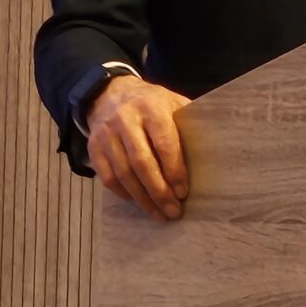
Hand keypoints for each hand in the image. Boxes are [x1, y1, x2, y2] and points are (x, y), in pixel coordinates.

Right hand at [86, 75, 190, 219]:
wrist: (109, 92)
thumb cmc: (150, 103)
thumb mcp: (172, 103)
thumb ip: (187, 123)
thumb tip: (212, 152)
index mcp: (151, 107)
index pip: (164, 142)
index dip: (174, 170)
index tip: (183, 192)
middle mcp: (125, 119)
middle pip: (142, 162)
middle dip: (159, 191)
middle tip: (173, 211)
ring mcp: (106, 134)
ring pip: (123, 173)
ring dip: (142, 198)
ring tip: (158, 214)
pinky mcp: (93, 146)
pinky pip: (107, 176)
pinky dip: (123, 193)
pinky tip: (137, 201)